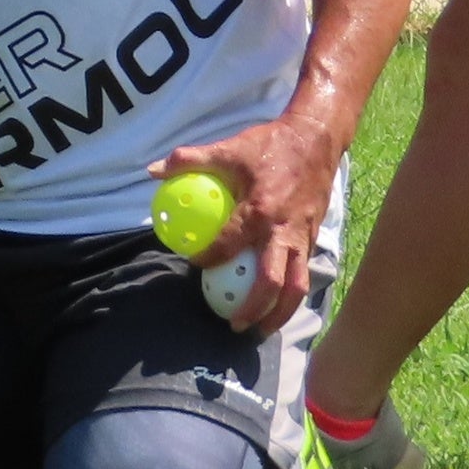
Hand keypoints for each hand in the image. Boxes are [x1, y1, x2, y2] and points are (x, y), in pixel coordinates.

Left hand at [153, 114, 339, 333]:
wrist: (316, 139)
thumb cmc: (269, 146)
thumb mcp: (228, 149)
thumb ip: (188, 160)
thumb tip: (152, 172)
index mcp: (259, 211)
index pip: (229, 245)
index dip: (209, 259)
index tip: (194, 265)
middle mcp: (284, 231)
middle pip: (273, 282)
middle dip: (254, 308)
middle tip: (234, 324)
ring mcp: (303, 237)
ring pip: (297, 286)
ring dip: (280, 312)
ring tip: (261, 329)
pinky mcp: (314, 237)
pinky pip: (304, 273)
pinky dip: (292, 294)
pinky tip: (278, 305)